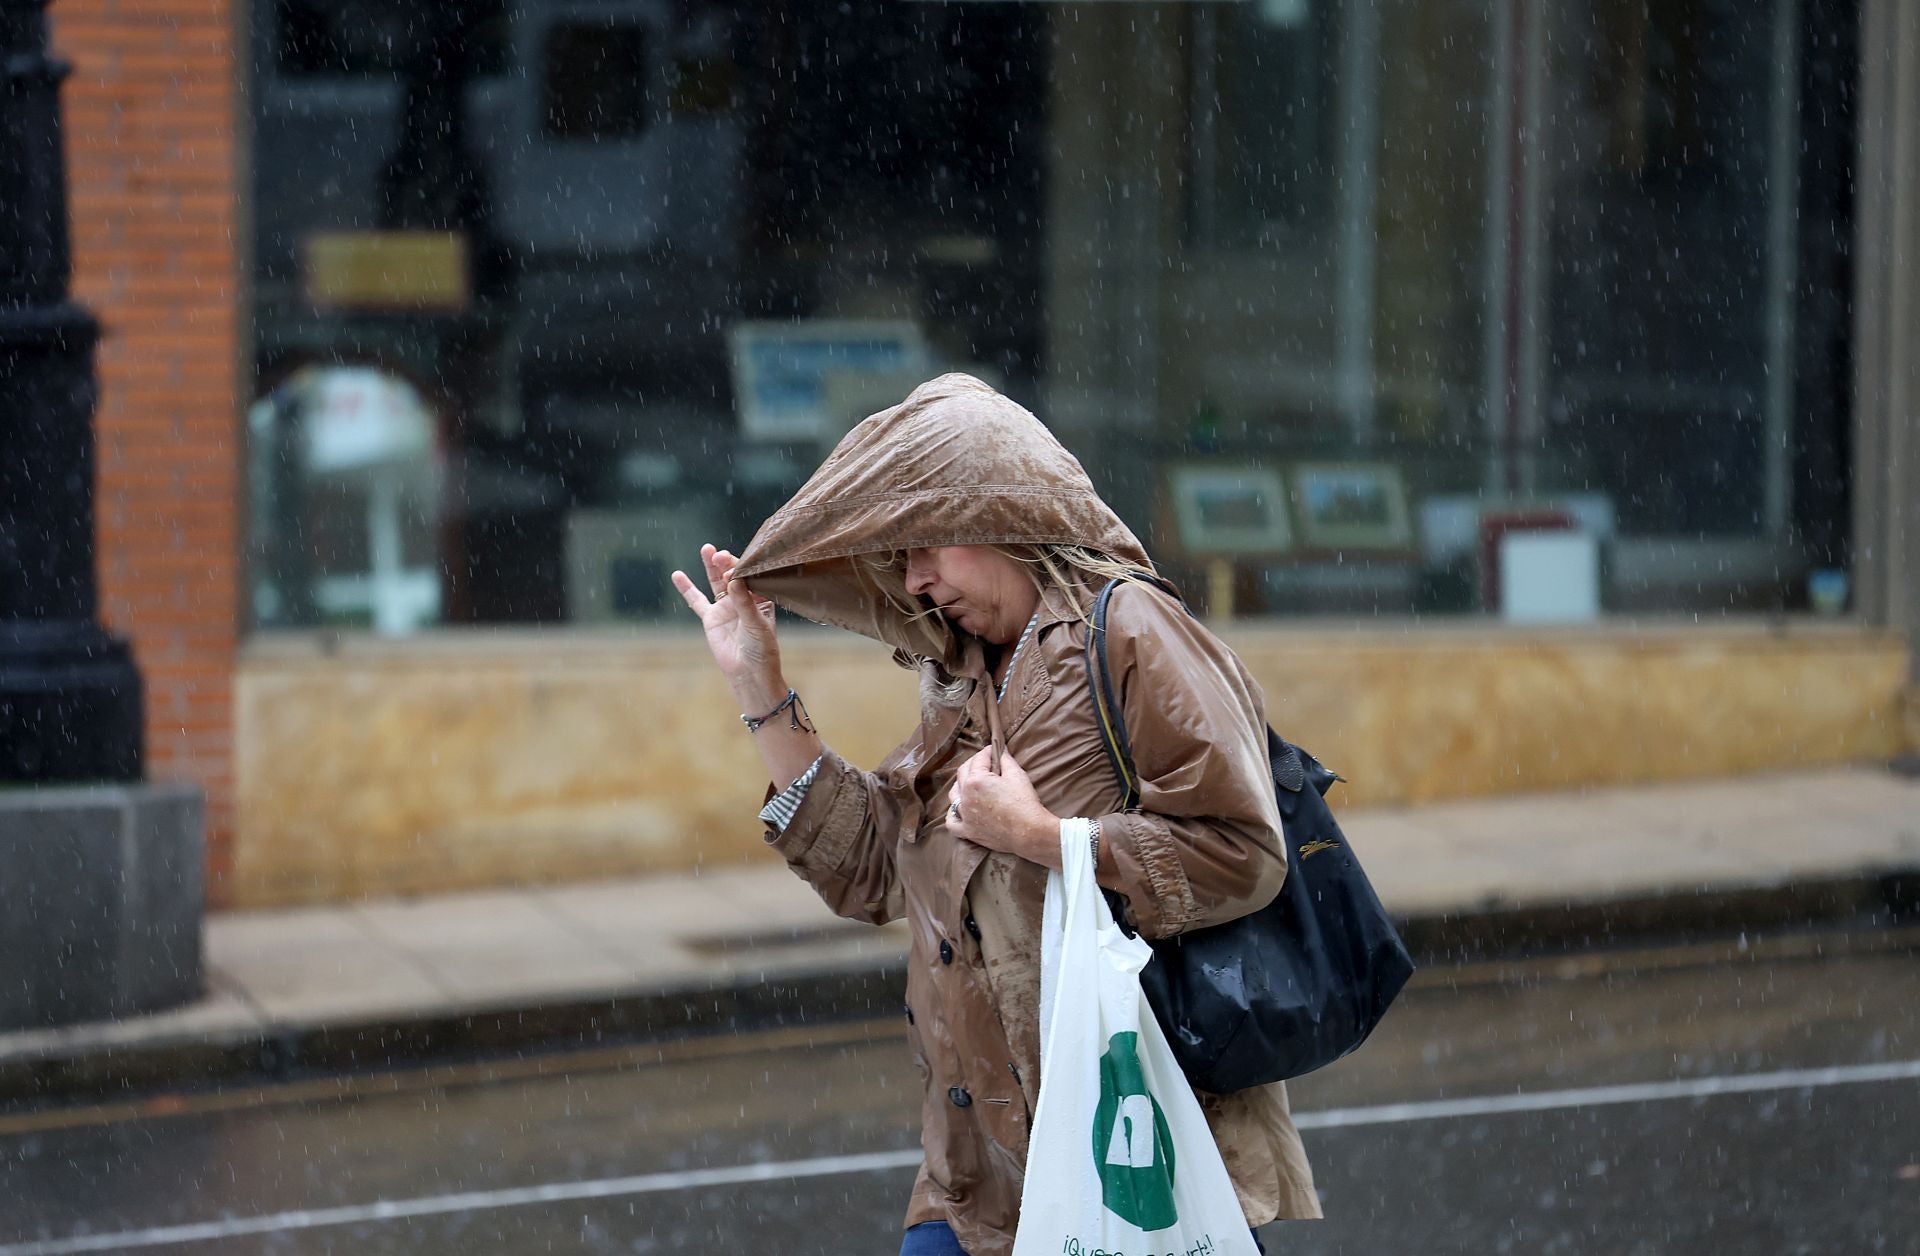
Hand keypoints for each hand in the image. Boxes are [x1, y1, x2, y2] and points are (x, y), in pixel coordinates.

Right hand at [670, 544, 781, 696]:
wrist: (748, 673)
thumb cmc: (761, 649)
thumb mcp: (756, 625)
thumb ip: (745, 603)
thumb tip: (735, 580)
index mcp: (761, 597)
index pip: (750, 576)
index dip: (741, 569)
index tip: (733, 570)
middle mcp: (743, 598)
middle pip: (733, 574)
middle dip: (726, 562)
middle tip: (718, 554)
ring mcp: (726, 606)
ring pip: (716, 581)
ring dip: (711, 566)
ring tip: (706, 549)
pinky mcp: (711, 618)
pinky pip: (697, 601)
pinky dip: (687, 589)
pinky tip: (677, 575)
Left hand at [947, 748, 1060, 867]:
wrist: (1029, 832)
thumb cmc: (1024, 802)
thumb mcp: (1017, 775)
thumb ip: (1006, 760)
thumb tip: (1001, 750)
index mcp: (975, 780)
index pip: (978, 759)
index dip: (987, 752)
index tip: (994, 750)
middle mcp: (965, 796)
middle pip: (963, 773)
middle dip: (974, 763)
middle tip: (986, 762)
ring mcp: (964, 815)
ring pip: (953, 795)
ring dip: (961, 785)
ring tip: (972, 782)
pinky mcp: (968, 831)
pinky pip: (952, 821)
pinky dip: (953, 814)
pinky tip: (960, 809)